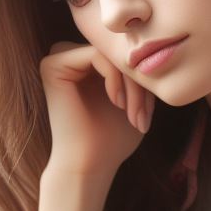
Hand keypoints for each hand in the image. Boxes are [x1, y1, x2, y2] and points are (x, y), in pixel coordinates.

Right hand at [40, 40, 154, 179]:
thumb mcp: (137, 99)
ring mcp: (58, 59)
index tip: (149, 113)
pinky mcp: (52, 65)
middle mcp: (70, 58)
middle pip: (117, 51)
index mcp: (87, 65)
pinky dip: (114, 78)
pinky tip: (117, 103)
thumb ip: (140, 72)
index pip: (124, 53)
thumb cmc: (113, 139)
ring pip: (109, 53)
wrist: (91, 165)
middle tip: (144, 115)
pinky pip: (96, 55)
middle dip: (139, 81)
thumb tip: (157, 44)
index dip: (143, 78)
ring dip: (131, 83)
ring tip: (135, 114)